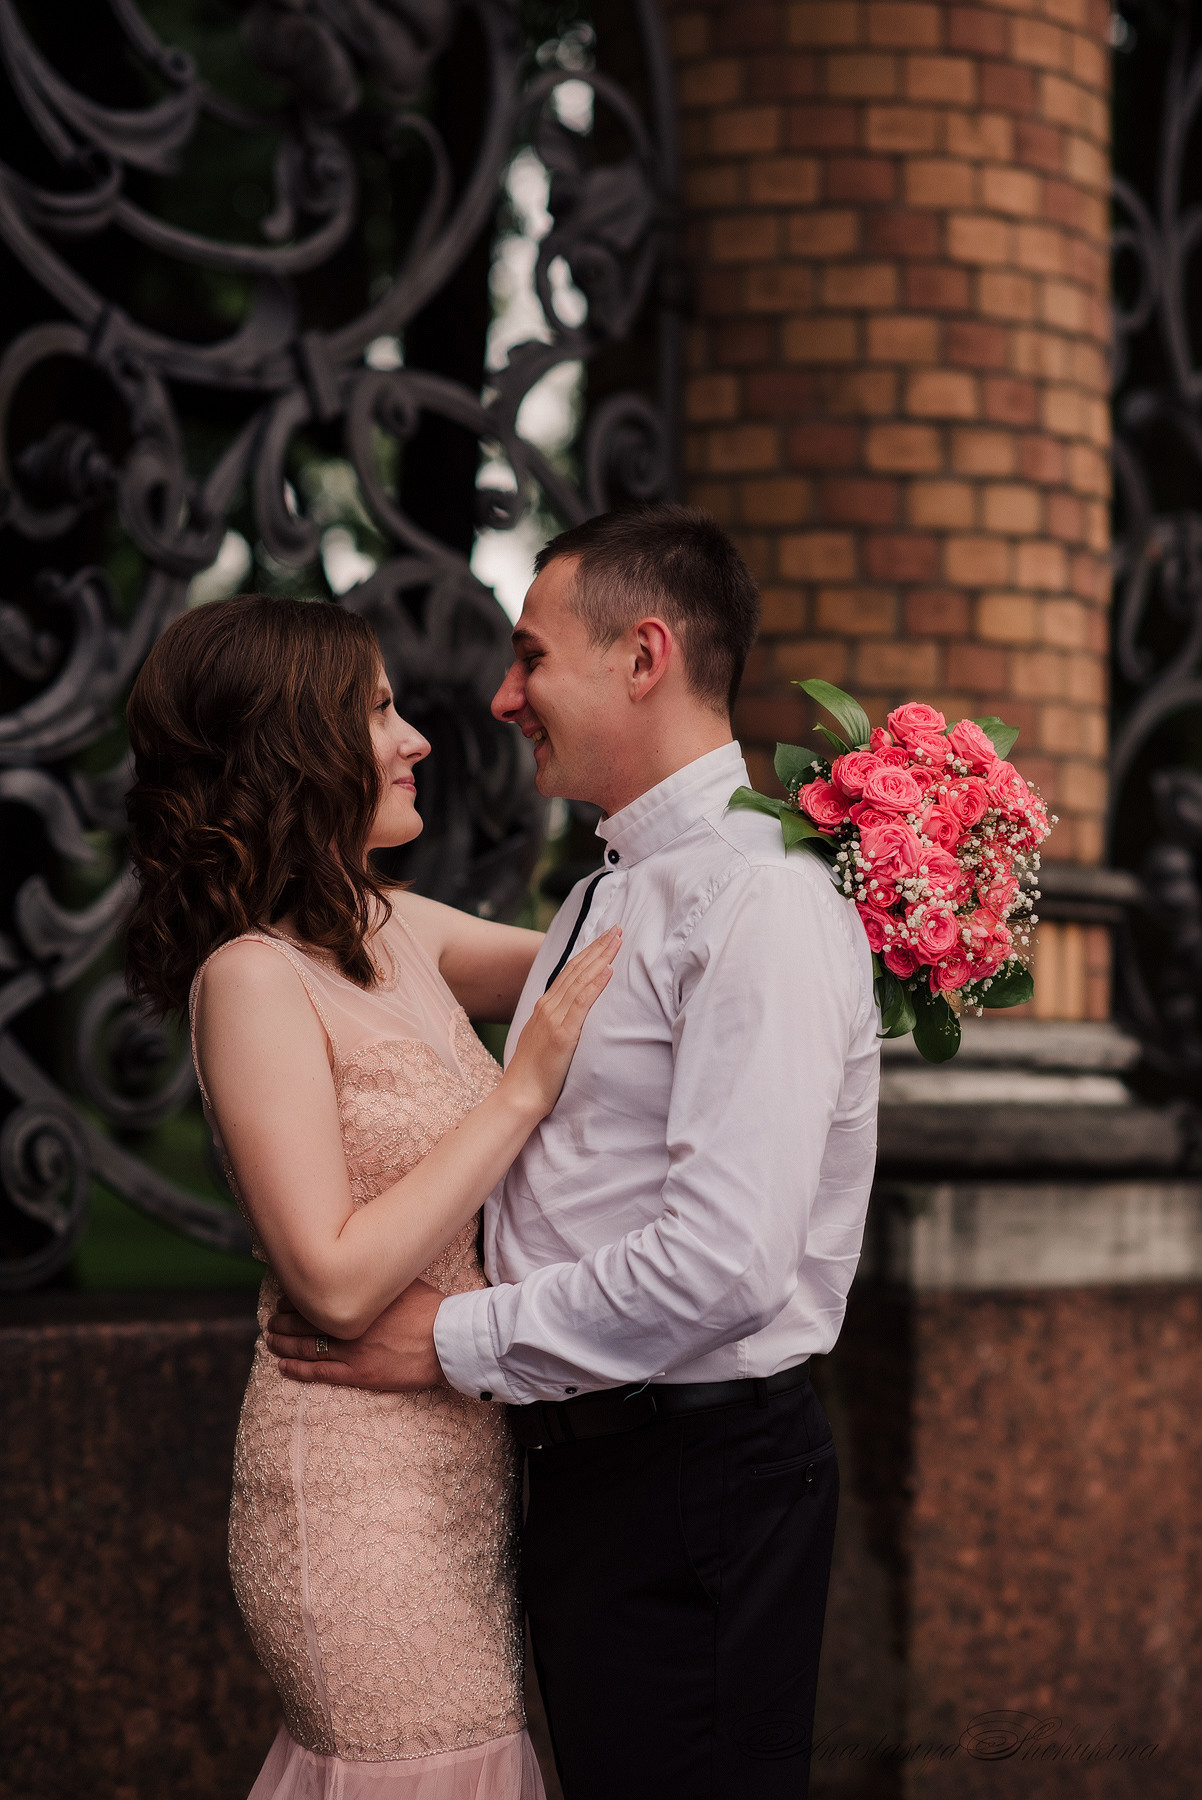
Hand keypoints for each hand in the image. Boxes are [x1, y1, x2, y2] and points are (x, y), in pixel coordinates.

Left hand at [266, 1279, 445, 1390]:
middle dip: (283, 1321)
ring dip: (283, 1344)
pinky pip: (320, 1373)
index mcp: (358, 1299)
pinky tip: (283, 1366)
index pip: (316, 1297)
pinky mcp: (360, 1374)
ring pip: (305, 1347)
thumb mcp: (402, 1282)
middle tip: (272, 1320)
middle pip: (304, 1321)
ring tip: (271, 1340)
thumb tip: (365, 1266)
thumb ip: (378, 1279)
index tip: (287, 1298)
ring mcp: (352, 1351)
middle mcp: (349, 1323)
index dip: (297, 1299)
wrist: (448, 1339)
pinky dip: (297, 1369)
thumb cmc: (431, 1308)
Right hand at [503, 925, 619, 1118]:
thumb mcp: (542, 1039)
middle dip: (599, 947)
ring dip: (601, 958)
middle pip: (576, 969)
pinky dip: (595, 985)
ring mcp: (554, 1019)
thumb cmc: (533, 1073)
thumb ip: (555, 1022)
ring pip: (580, 980)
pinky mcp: (563, 1035)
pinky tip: (608, 971)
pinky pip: (581, 1004)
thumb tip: (571, 1015)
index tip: (606, 937)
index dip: (589, 952)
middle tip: (618, 927)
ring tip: (618, 940)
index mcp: (543, 1007)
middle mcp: (547, 1007)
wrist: (519, 1095)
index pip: (569, 971)